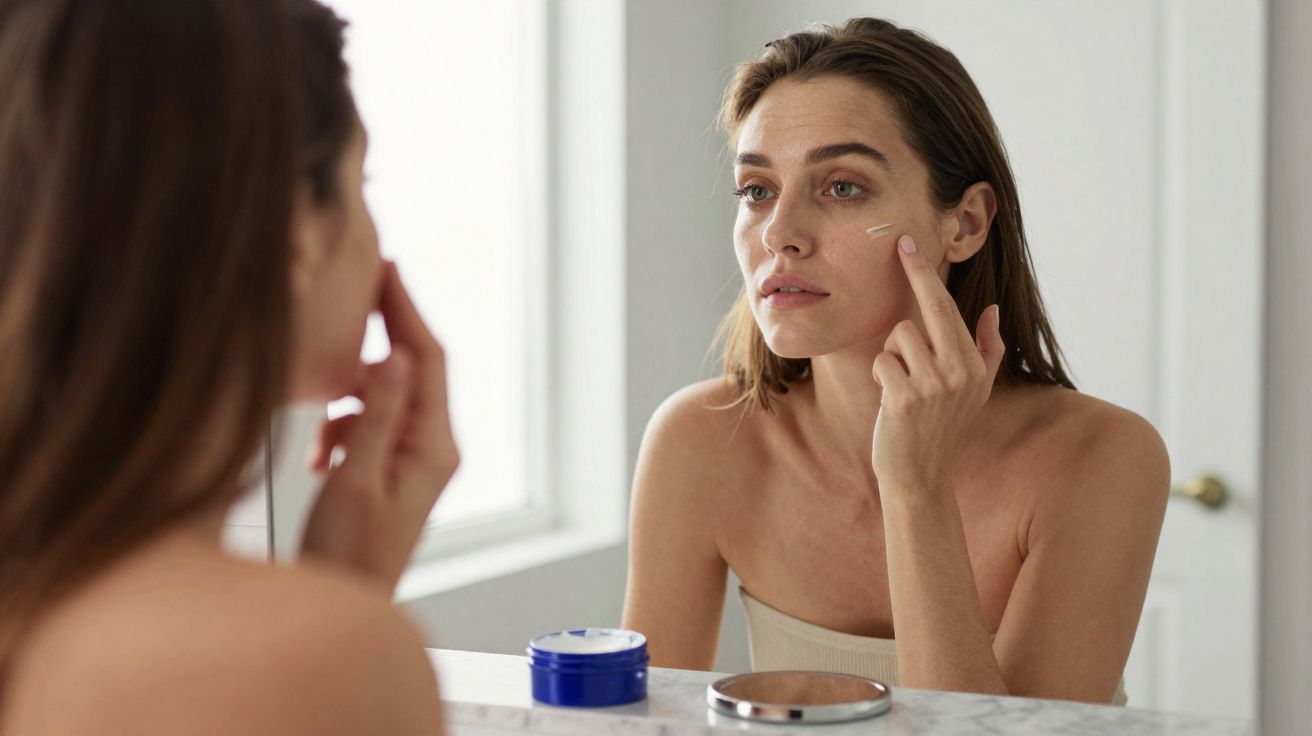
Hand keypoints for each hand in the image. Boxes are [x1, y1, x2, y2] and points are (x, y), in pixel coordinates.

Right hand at [300, 262, 459, 593]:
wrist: (346, 603)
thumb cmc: (349, 557)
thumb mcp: (357, 481)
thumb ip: (378, 417)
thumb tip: (395, 355)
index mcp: (434, 445)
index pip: (426, 358)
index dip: (405, 309)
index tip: (385, 268)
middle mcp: (433, 447)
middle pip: (412, 369)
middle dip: (379, 336)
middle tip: (348, 298)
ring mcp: (415, 459)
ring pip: (386, 396)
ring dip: (350, 397)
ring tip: (318, 423)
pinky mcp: (392, 470)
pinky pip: (371, 425)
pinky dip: (343, 426)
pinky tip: (317, 453)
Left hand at [871, 235, 1003, 494]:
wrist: (920, 475)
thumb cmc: (943, 427)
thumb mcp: (977, 390)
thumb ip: (988, 349)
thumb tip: (993, 310)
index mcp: (974, 363)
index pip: (948, 307)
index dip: (927, 273)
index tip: (909, 243)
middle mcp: (959, 370)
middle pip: (928, 308)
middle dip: (914, 275)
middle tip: (902, 245)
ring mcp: (934, 384)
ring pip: (898, 336)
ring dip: (893, 356)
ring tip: (901, 384)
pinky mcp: (906, 397)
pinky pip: (882, 361)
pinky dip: (881, 376)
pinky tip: (891, 399)